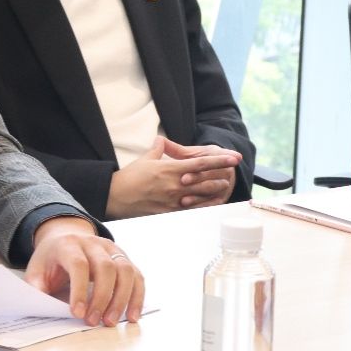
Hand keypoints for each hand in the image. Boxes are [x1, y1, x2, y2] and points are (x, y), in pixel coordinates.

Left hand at [25, 217, 144, 325]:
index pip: (79, 264)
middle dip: (102, 298)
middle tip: (93, 321)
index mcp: (69, 244)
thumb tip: (41, 305)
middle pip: (106, 267)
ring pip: (125, 271)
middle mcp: (93, 243)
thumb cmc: (51, 259)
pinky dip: (137, 297)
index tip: (77, 313)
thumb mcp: (35, 269)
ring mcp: (112, 249)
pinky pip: (137, 277)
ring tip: (111, 322)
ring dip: (121, 299)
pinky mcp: (124, 258)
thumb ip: (36, 286)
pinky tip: (132, 315)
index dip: (79, 290)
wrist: (65, 238)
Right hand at [106, 136, 238, 217]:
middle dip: (221, 176)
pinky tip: (210, 204)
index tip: (233, 158)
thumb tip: (161, 139)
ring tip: (223, 186)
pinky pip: (191, 210)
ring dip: (215, 191)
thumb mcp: (145, 159)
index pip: (201, 163)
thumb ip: (158, 149)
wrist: (117, 196)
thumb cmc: (130, 177)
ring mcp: (173, 200)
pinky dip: (203, 206)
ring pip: (201, 196)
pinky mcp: (169, 212)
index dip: (219, 160)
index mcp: (171, 169)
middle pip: (205, 180)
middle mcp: (175, 184)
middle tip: (231, 173)